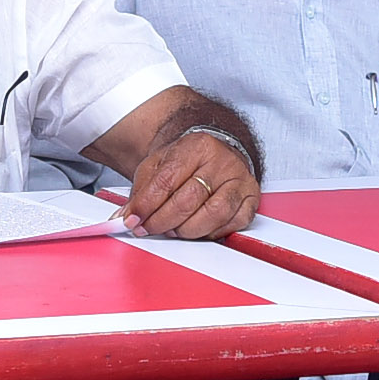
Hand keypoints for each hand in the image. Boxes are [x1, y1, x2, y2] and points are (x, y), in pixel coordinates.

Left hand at [123, 128, 258, 239]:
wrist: (216, 154)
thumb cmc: (188, 161)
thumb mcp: (159, 165)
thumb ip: (142, 191)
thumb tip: (126, 216)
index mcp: (198, 146)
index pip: (167, 181)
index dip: (146, 205)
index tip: (132, 220)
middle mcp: (223, 162)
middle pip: (189, 200)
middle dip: (162, 221)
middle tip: (148, 228)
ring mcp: (240, 181)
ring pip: (212, 215)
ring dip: (186, 230)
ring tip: (172, 229)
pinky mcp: (251, 199)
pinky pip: (231, 224)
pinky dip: (210, 233)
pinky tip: (197, 229)